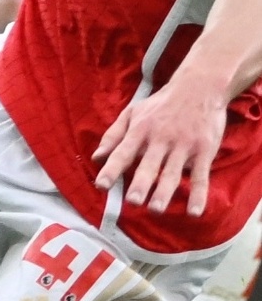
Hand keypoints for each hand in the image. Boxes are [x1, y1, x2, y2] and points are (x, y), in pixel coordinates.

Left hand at [94, 81, 227, 220]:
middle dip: (140, 183)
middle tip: (132, 202)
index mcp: (140, 130)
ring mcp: (183, 146)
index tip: (101, 185)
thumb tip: (96, 158)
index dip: (111, 169)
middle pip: (149, 165)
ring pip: (172, 172)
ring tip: (155, 209)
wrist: (198, 88)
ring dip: (164, 192)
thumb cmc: (160, 104)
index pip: (123, 152)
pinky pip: (201, 176)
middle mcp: (160, 139)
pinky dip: (199, 194)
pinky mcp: (204, 151)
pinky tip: (194, 212)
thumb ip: (113, 135)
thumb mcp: (132, 113)